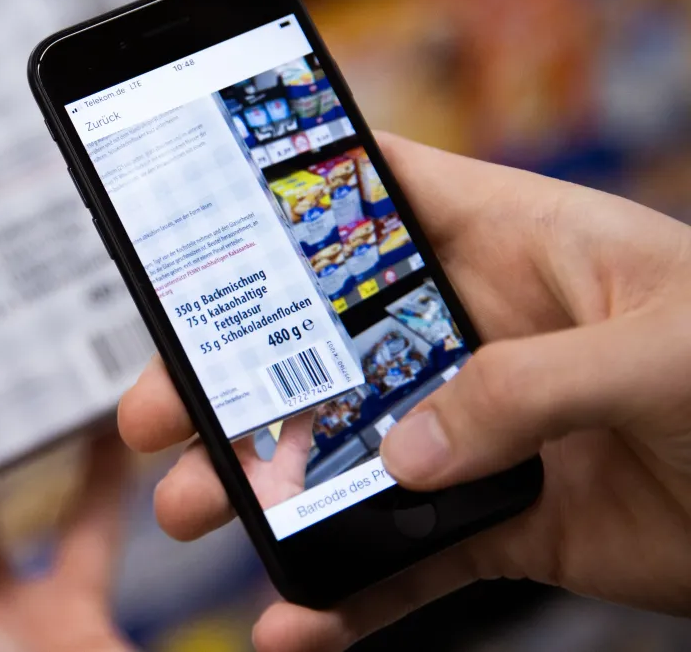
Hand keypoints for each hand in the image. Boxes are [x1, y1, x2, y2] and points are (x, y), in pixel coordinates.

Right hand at [118, 132, 690, 651]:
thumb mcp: (667, 352)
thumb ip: (531, 386)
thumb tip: (406, 451)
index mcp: (518, 246)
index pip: (382, 190)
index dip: (293, 187)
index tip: (197, 210)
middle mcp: (482, 332)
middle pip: (332, 341)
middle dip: (238, 372)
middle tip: (156, 409)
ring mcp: (486, 432)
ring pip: (352, 453)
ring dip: (272, 487)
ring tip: (198, 513)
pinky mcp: (505, 523)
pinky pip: (409, 558)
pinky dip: (351, 592)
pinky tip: (296, 617)